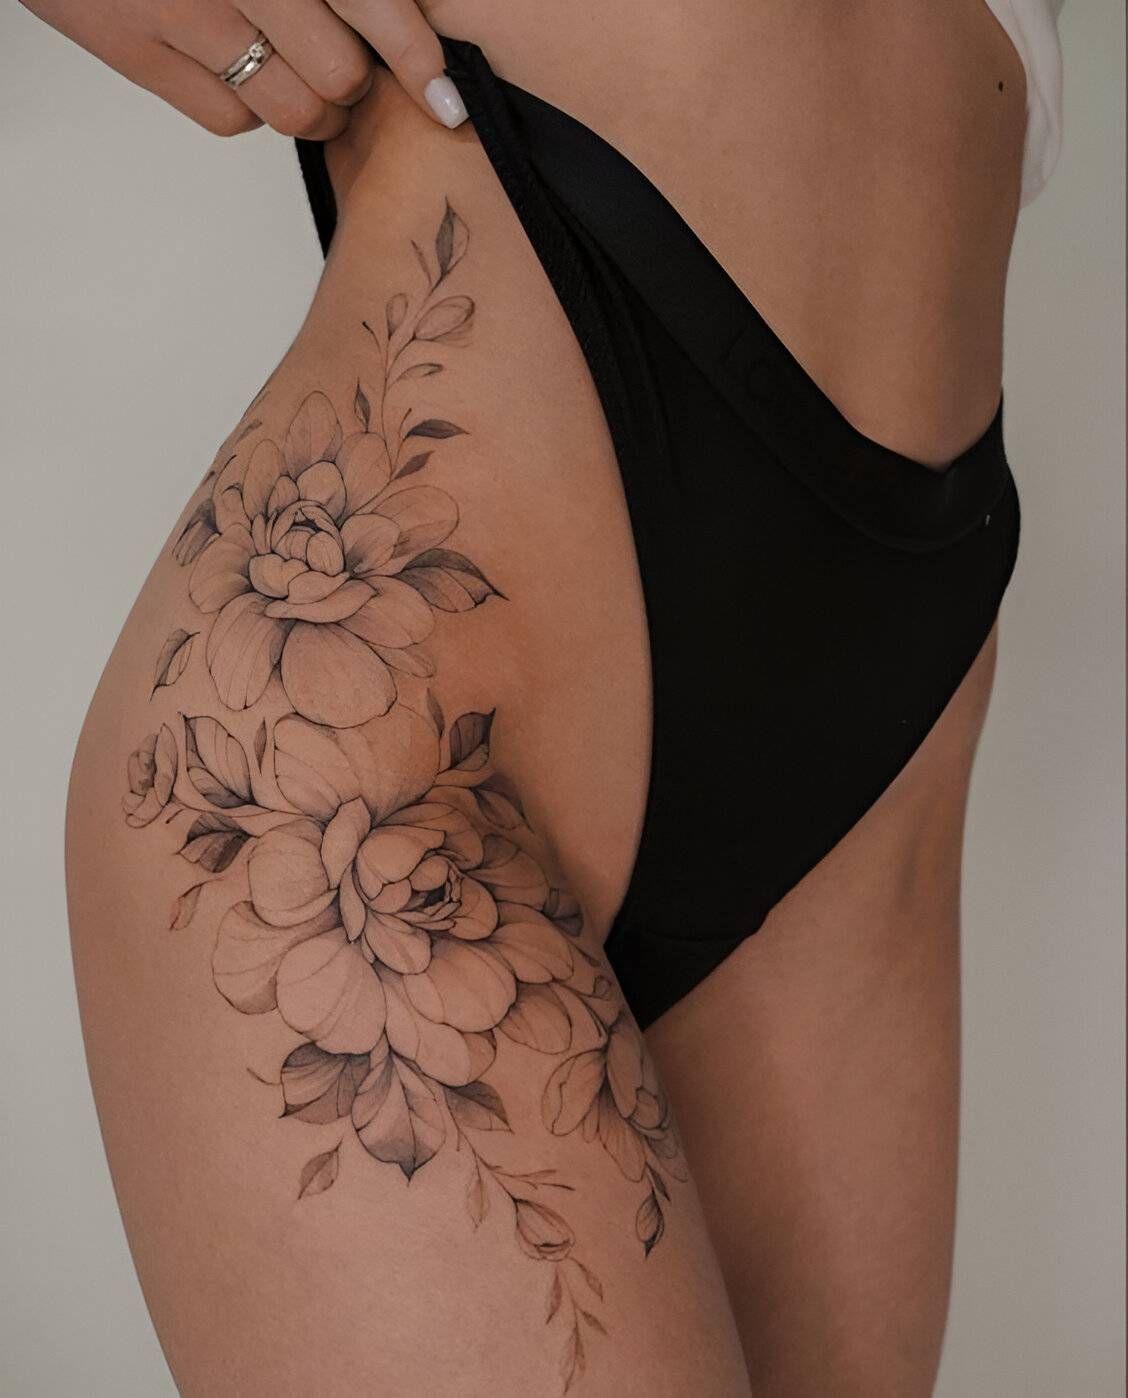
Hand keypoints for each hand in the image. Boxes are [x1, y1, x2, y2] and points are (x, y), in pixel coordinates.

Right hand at [19, 0, 466, 139]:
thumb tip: (404, 28)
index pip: (372, 3)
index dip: (416, 55)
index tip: (444, 97)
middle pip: (340, 75)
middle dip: (351, 79)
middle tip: (338, 61)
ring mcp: (183, 12)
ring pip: (294, 109)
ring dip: (310, 104)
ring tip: (291, 66)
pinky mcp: (139, 52)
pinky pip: (234, 120)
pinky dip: (246, 105)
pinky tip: (230, 59)